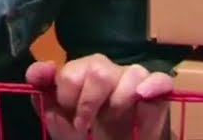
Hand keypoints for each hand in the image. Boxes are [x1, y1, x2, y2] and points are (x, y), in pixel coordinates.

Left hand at [26, 54, 172, 139]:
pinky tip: (142, 96)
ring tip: (113, 118)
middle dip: (88, 101)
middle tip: (85, 124)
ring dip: (117, 101)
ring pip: (127, 73)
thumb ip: (45, 98)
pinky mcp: (156, 92)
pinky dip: (151, 85)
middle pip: (96, 69)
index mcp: (78, 75)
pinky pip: (158, 78)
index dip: (63, 90)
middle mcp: (104, 71)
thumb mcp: (61, 122)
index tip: (63, 106)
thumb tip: (43, 77)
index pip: (67, 71)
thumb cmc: (88, 136)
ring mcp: (131, 79)